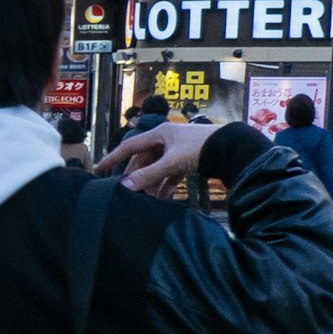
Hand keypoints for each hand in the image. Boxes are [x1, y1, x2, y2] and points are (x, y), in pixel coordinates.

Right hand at [96, 121, 215, 197]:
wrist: (233, 147)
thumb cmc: (201, 148)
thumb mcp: (171, 162)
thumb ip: (148, 175)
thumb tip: (124, 186)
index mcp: (159, 133)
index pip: (129, 146)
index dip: (113, 158)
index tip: (99, 169)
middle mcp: (166, 140)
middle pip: (144, 160)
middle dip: (136, 177)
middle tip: (127, 193)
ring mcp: (177, 150)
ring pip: (157, 168)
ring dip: (151, 183)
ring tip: (147, 199)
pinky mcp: (188, 159)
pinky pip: (171, 173)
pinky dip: (166, 184)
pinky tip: (163, 197)